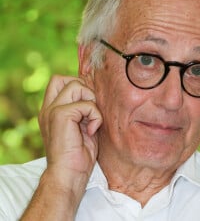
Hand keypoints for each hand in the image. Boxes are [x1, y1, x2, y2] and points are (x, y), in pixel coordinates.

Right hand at [38, 74, 101, 194]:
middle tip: (89, 109)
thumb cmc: (78, 154)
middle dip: (83, 88)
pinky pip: (86, 104)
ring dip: (91, 101)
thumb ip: (83, 109)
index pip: (59, 81)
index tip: (89, 103)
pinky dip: (95, 116)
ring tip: (91, 120)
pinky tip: (92, 130)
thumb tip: (94, 93)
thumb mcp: (81, 126)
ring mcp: (52, 110)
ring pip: (76, 86)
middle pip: (64, 78)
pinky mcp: (60, 115)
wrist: (69, 175)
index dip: (77, 85)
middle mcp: (49, 108)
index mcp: (52, 110)